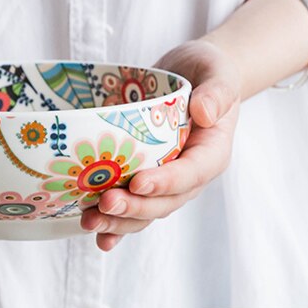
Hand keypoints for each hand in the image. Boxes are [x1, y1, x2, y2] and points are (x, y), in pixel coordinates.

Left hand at [80, 38, 240, 250]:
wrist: (194, 76)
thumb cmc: (208, 72)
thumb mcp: (217, 71)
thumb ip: (216, 92)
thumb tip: (204, 113)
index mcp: (211, 154)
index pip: (190, 174)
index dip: (165, 183)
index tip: (138, 183)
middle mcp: (190, 177)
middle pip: (164, 202)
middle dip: (134, 207)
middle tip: (105, 203)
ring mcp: (166, 183)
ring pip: (145, 212)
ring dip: (118, 221)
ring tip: (90, 222)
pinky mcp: (146, 182)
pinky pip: (132, 209)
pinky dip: (115, 226)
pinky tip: (95, 235)